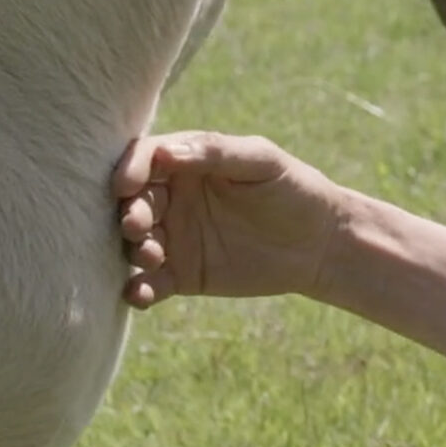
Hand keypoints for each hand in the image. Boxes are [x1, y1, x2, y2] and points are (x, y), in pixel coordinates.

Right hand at [111, 132, 349, 307]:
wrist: (319, 244)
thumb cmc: (294, 189)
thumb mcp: (261, 161)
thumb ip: (216, 152)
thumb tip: (165, 152)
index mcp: (187, 163)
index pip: (146, 159)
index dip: (130, 169)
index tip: (126, 185)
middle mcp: (173, 198)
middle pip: (133, 202)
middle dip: (130, 212)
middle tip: (138, 225)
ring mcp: (174, 238)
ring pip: (136, 243)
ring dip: (134, 250)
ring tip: (153, 256)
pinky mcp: (181, 275)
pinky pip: (150, 283)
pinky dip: (137, 290)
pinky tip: (139, 294)